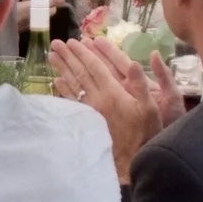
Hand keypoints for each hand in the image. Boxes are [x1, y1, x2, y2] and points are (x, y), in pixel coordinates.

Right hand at [17, 0, 66, 13]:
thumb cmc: (17, 14)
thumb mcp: (33, 6)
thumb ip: (48, 1)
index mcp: (39, 17)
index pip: (49, 7)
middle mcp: (31, 18)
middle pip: (38, 4)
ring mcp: (21, 17)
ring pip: (27, 3)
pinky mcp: (11, 15)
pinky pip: (18, 5)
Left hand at [47, 37, 158, 182]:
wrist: (132, 160)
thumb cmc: (146, 133)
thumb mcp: (151, 107)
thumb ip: (141, 84)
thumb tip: (133, 62)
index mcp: (113, 93)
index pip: (95, 67)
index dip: (84, 52)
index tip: (73, 41)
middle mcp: (98, 99)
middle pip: (80, 73)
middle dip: (68, 56)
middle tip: (55, 43)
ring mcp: (90, 110)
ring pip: (72, 84)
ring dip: (62, 69)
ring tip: (51, 56)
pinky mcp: (87, 120)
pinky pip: (71, 101)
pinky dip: (63, 89)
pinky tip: (56, 81)